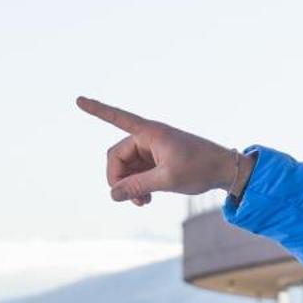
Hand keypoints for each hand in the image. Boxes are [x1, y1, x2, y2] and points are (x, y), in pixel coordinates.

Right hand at [76, 97, 252, 205]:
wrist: (224, 170)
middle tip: (129, 199)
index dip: (96, 110)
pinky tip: (145, 199)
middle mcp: (148, 137)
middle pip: (116, 157)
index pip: (117, 118)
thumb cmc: (200, 168)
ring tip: (142, 203)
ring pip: (126, 168)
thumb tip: (112, 194)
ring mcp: (151, 149)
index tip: (78, 100)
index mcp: (150, 133)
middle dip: (118, 179)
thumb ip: (137, 186)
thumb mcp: (167, 179)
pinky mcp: (156, 160)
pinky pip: (136, 172)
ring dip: (128, 186)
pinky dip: (137, 186)